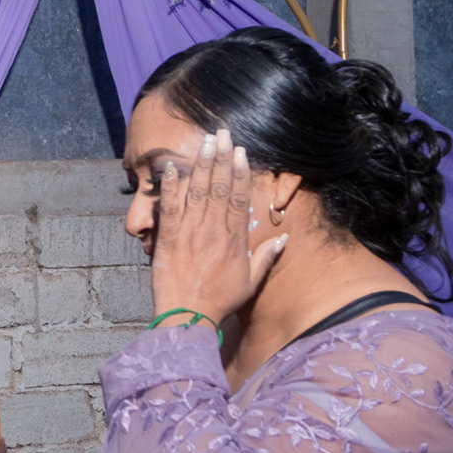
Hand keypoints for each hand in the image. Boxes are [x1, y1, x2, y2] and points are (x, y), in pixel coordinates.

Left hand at [150, 128, 285, 328]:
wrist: (189, 318)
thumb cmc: (220, 302)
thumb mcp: (251, 282)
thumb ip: (266, 257)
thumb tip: (284, 237)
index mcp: (234, 240)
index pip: (239, 199)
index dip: (240, 173)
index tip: (241, 152)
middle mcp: (213, 231)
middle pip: (219, 188)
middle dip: (221, 158)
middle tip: (223, 134)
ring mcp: (190, 232)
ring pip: (197, 192)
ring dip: (200, 164)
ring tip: (204, 142)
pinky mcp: (168, 238)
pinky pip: (169, 207)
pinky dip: (169, 187)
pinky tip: (170, 168)